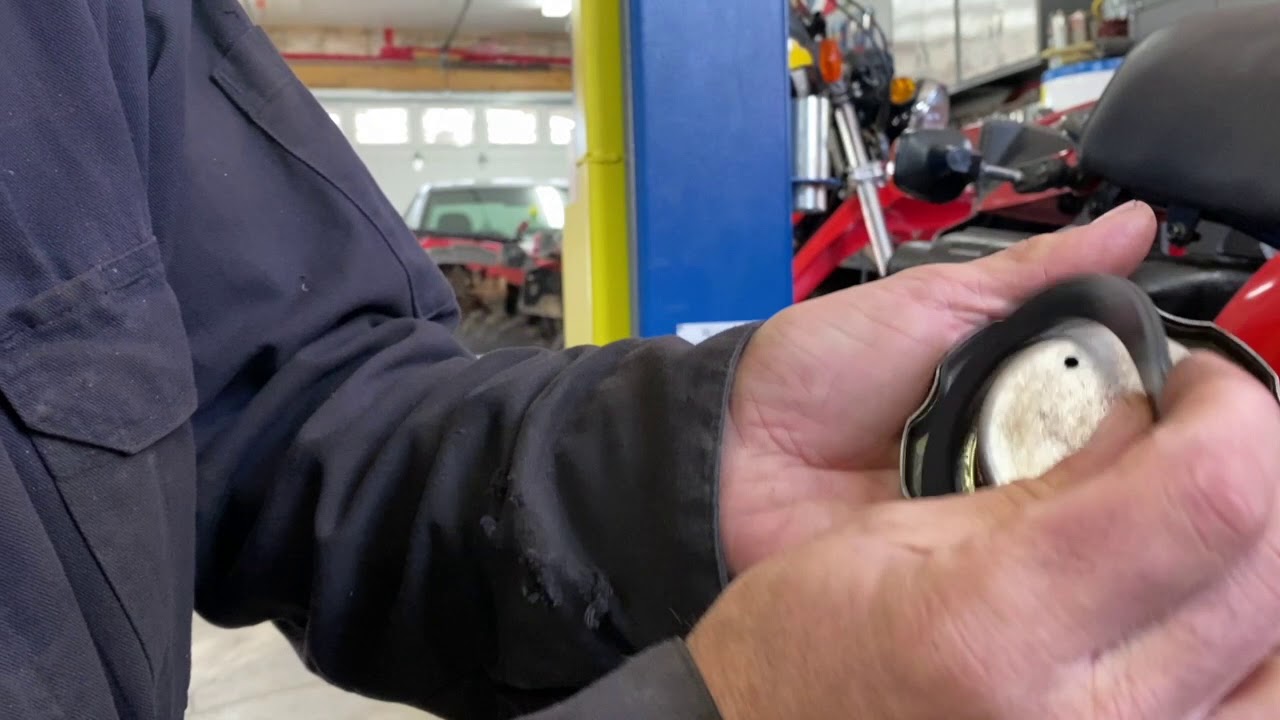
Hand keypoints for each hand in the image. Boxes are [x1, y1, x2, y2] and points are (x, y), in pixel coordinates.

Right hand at [692, 353, 1279, 718]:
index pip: (1208, 494)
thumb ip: (1046, 484)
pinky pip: (1253, 712)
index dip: (1231, 413)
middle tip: (1197, 436)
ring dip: (1262, 561)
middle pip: (1269, 566)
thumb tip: (1149, 424)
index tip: (1197, 388)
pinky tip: (1208, 606)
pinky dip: (1253, 643)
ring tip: (1202, 521)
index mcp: (998, 629)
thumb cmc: (801, 652)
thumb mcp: (898, 536)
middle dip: (1252, 467)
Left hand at [720, 202, 1158, 574]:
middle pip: (1105, 465)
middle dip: (1109, 457)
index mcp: (1022, 390)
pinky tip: (1015, 534)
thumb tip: (1131, 225)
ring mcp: (985, 518)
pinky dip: (1012, 550)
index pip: (1122, 400)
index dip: (1145, 400)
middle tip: (1095, 439)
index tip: (1171, 394)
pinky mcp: (954, 571)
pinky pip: (1006, 567)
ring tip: (1045, 480)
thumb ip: (1034, 273)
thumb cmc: (821, 366)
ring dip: (1061, 503)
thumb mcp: (933, 299)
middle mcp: (1013, 457)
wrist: (735, 444)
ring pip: (1065, 519)